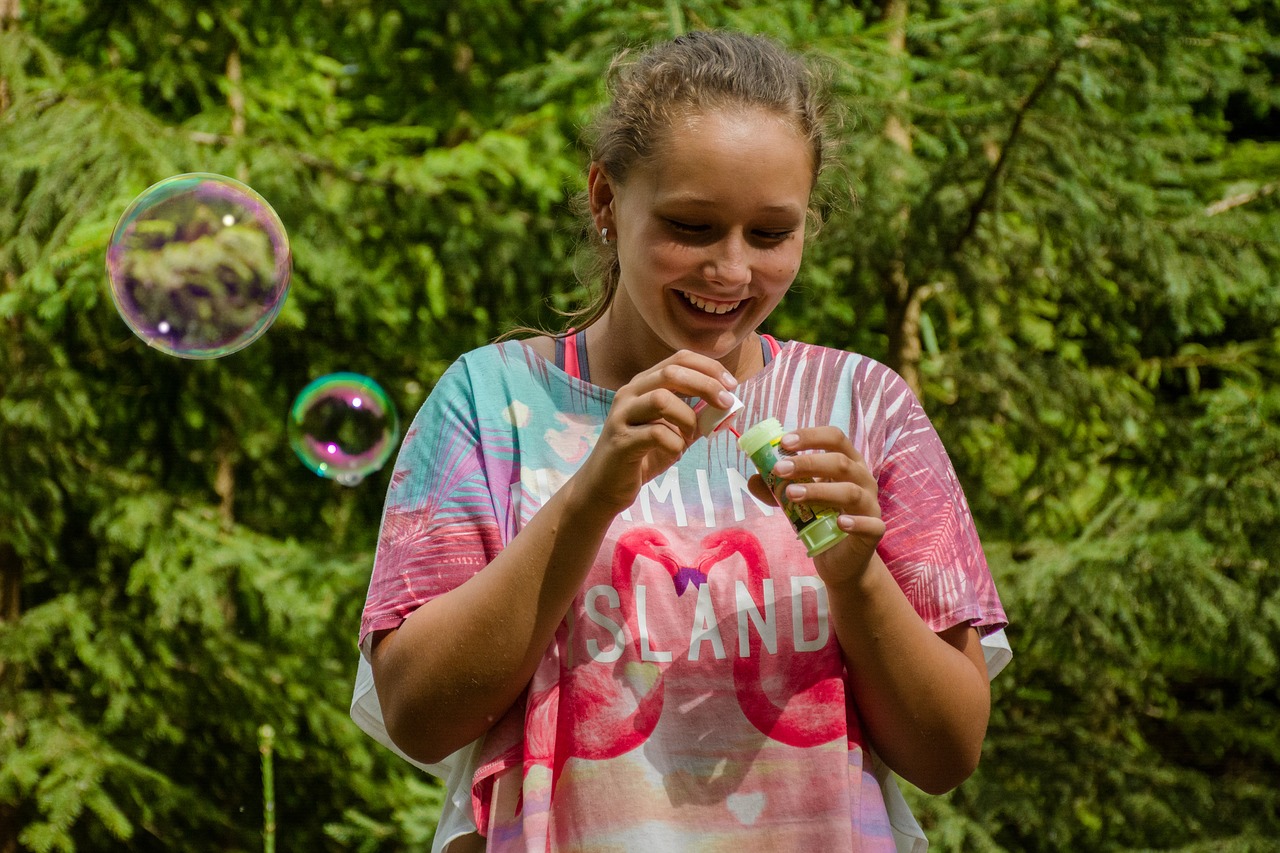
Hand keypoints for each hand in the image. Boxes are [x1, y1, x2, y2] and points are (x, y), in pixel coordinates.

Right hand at [575, 350, 739, 514]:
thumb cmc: (642, 455)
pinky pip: (657, 434)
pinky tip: (674, 452)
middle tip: (726, 403)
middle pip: (671, 372)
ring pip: (661, 398)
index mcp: (644, 384)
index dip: (708, 367)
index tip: (731, 385)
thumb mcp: (674, 431)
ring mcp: (622, 415)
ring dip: (688, 417)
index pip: (679, 359)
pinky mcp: (620, 441)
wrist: (605, 485)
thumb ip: (696, 416)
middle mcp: (630, 393)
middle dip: (706, 385)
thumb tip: (727, 406)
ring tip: (691, 437)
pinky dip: (675, 443)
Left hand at [745, 426, 884, 584]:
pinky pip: (870, 524)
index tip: (784, 442)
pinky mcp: (875, 531)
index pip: (835, 438)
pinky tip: (839, 523)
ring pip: (850, 492)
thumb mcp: (797, 501)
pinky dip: (856, 522)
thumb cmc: (822, 520)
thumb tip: (753, 478)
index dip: (811, 436)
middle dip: (807, 463)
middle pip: (840, 463)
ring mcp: (871, 505)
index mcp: (848, 463)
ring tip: (791, 495)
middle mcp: (863, 480)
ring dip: (819, 491)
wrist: (841, 559)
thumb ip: (777, 489)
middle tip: (779, 469)